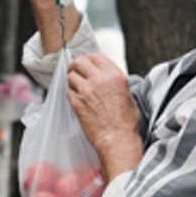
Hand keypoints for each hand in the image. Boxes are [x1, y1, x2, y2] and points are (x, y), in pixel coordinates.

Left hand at [66, 53, 142, 180]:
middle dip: (75, 66)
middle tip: (74, 71)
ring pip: (71, 76)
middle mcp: (100, 79)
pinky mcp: (77, 102)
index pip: (95, 56)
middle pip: (79, 62)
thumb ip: (114, 82)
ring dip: (72, 81)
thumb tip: (105, 77)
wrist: (118, 139)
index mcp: (115, 75)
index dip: (88, 59)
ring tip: (77, 88)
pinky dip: (71, 94)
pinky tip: (77, 100)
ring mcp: (87, 90)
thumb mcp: (127, 94)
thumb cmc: (126, 122)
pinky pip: (68, 92)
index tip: (86, 64)